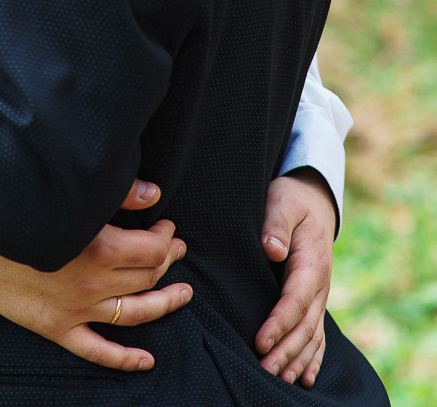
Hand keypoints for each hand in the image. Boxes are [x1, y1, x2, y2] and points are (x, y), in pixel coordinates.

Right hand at [0, 182, 190, 370]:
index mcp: (101, 249)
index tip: (166, 224)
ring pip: (135, 314)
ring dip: (164, 304)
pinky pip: (98, 351)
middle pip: (147, 278)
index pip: (152, 249)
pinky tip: (145, 360)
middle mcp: (95, 284)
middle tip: (176, 250)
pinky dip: (125, 359)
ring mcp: (78, 311)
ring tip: (182, 294)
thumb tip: (153, 194)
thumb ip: (117, 194)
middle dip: (168, 261)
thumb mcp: (71, 199)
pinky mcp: (58, 329)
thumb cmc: (21, 213)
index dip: (166, 236)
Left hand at [256, 169, 336, 386]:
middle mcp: (320, 284)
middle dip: (286, 351)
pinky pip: (317, 333)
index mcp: (312, 262)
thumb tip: (272, 250)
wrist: (314, 200)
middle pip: (304, 325)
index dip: (279, 323)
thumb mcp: (283, 200)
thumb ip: (277, 223)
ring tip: (280, 380)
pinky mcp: (315, 299)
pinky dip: (312, 357)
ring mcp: (320, 295)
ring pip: (311, 335)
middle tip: (264, 370)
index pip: (295, 300)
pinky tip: (305, 378)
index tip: (260, 341)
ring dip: (297, 359)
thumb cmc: (292, 199)